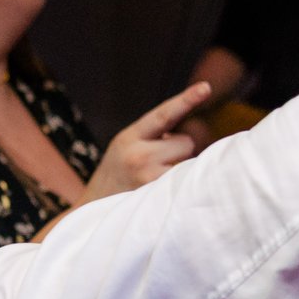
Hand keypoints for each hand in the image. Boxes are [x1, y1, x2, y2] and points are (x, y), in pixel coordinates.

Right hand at [82, 81, 210, 204]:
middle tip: (159, 162)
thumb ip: (153, 136)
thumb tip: (193, 132)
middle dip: (179, 150)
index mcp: (129, 137)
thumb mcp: (125, 146)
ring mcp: (148, 178)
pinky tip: (161, 191)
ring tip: (157, 178)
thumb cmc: (117, 174)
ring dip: (180, 168)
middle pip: (186, 142)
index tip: (205, 87)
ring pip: (188, 163)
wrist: (93, 210)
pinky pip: (183, 181)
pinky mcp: (156, 196)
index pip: (163, 114)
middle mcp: (138, 155)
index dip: (186, 99)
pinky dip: (179, 184)